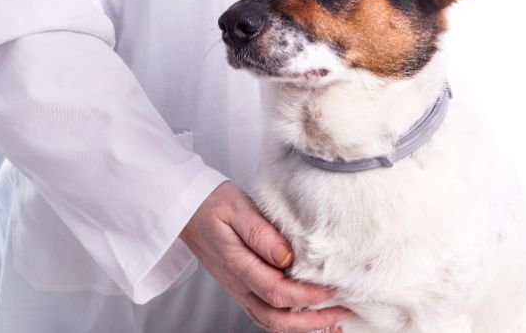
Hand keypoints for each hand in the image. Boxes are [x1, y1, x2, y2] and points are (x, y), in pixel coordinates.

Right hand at [181, 181, 351, 331]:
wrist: (185, 209)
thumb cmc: (210, 204)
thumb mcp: (236, 207)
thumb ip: (261, 232)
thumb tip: (286, 256)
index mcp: (237, 264)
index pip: (276, 292)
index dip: (306, 296)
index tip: (331, 290)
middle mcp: (237, 283)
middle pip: (275, 318)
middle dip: (311, 321)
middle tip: (340, 313)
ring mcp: (237, 288)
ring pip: (269, 321)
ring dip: (301, 326)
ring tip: (330, 322)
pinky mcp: (240, 286)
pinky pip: (264, 312)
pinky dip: (288, 320)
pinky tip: (305, 314)